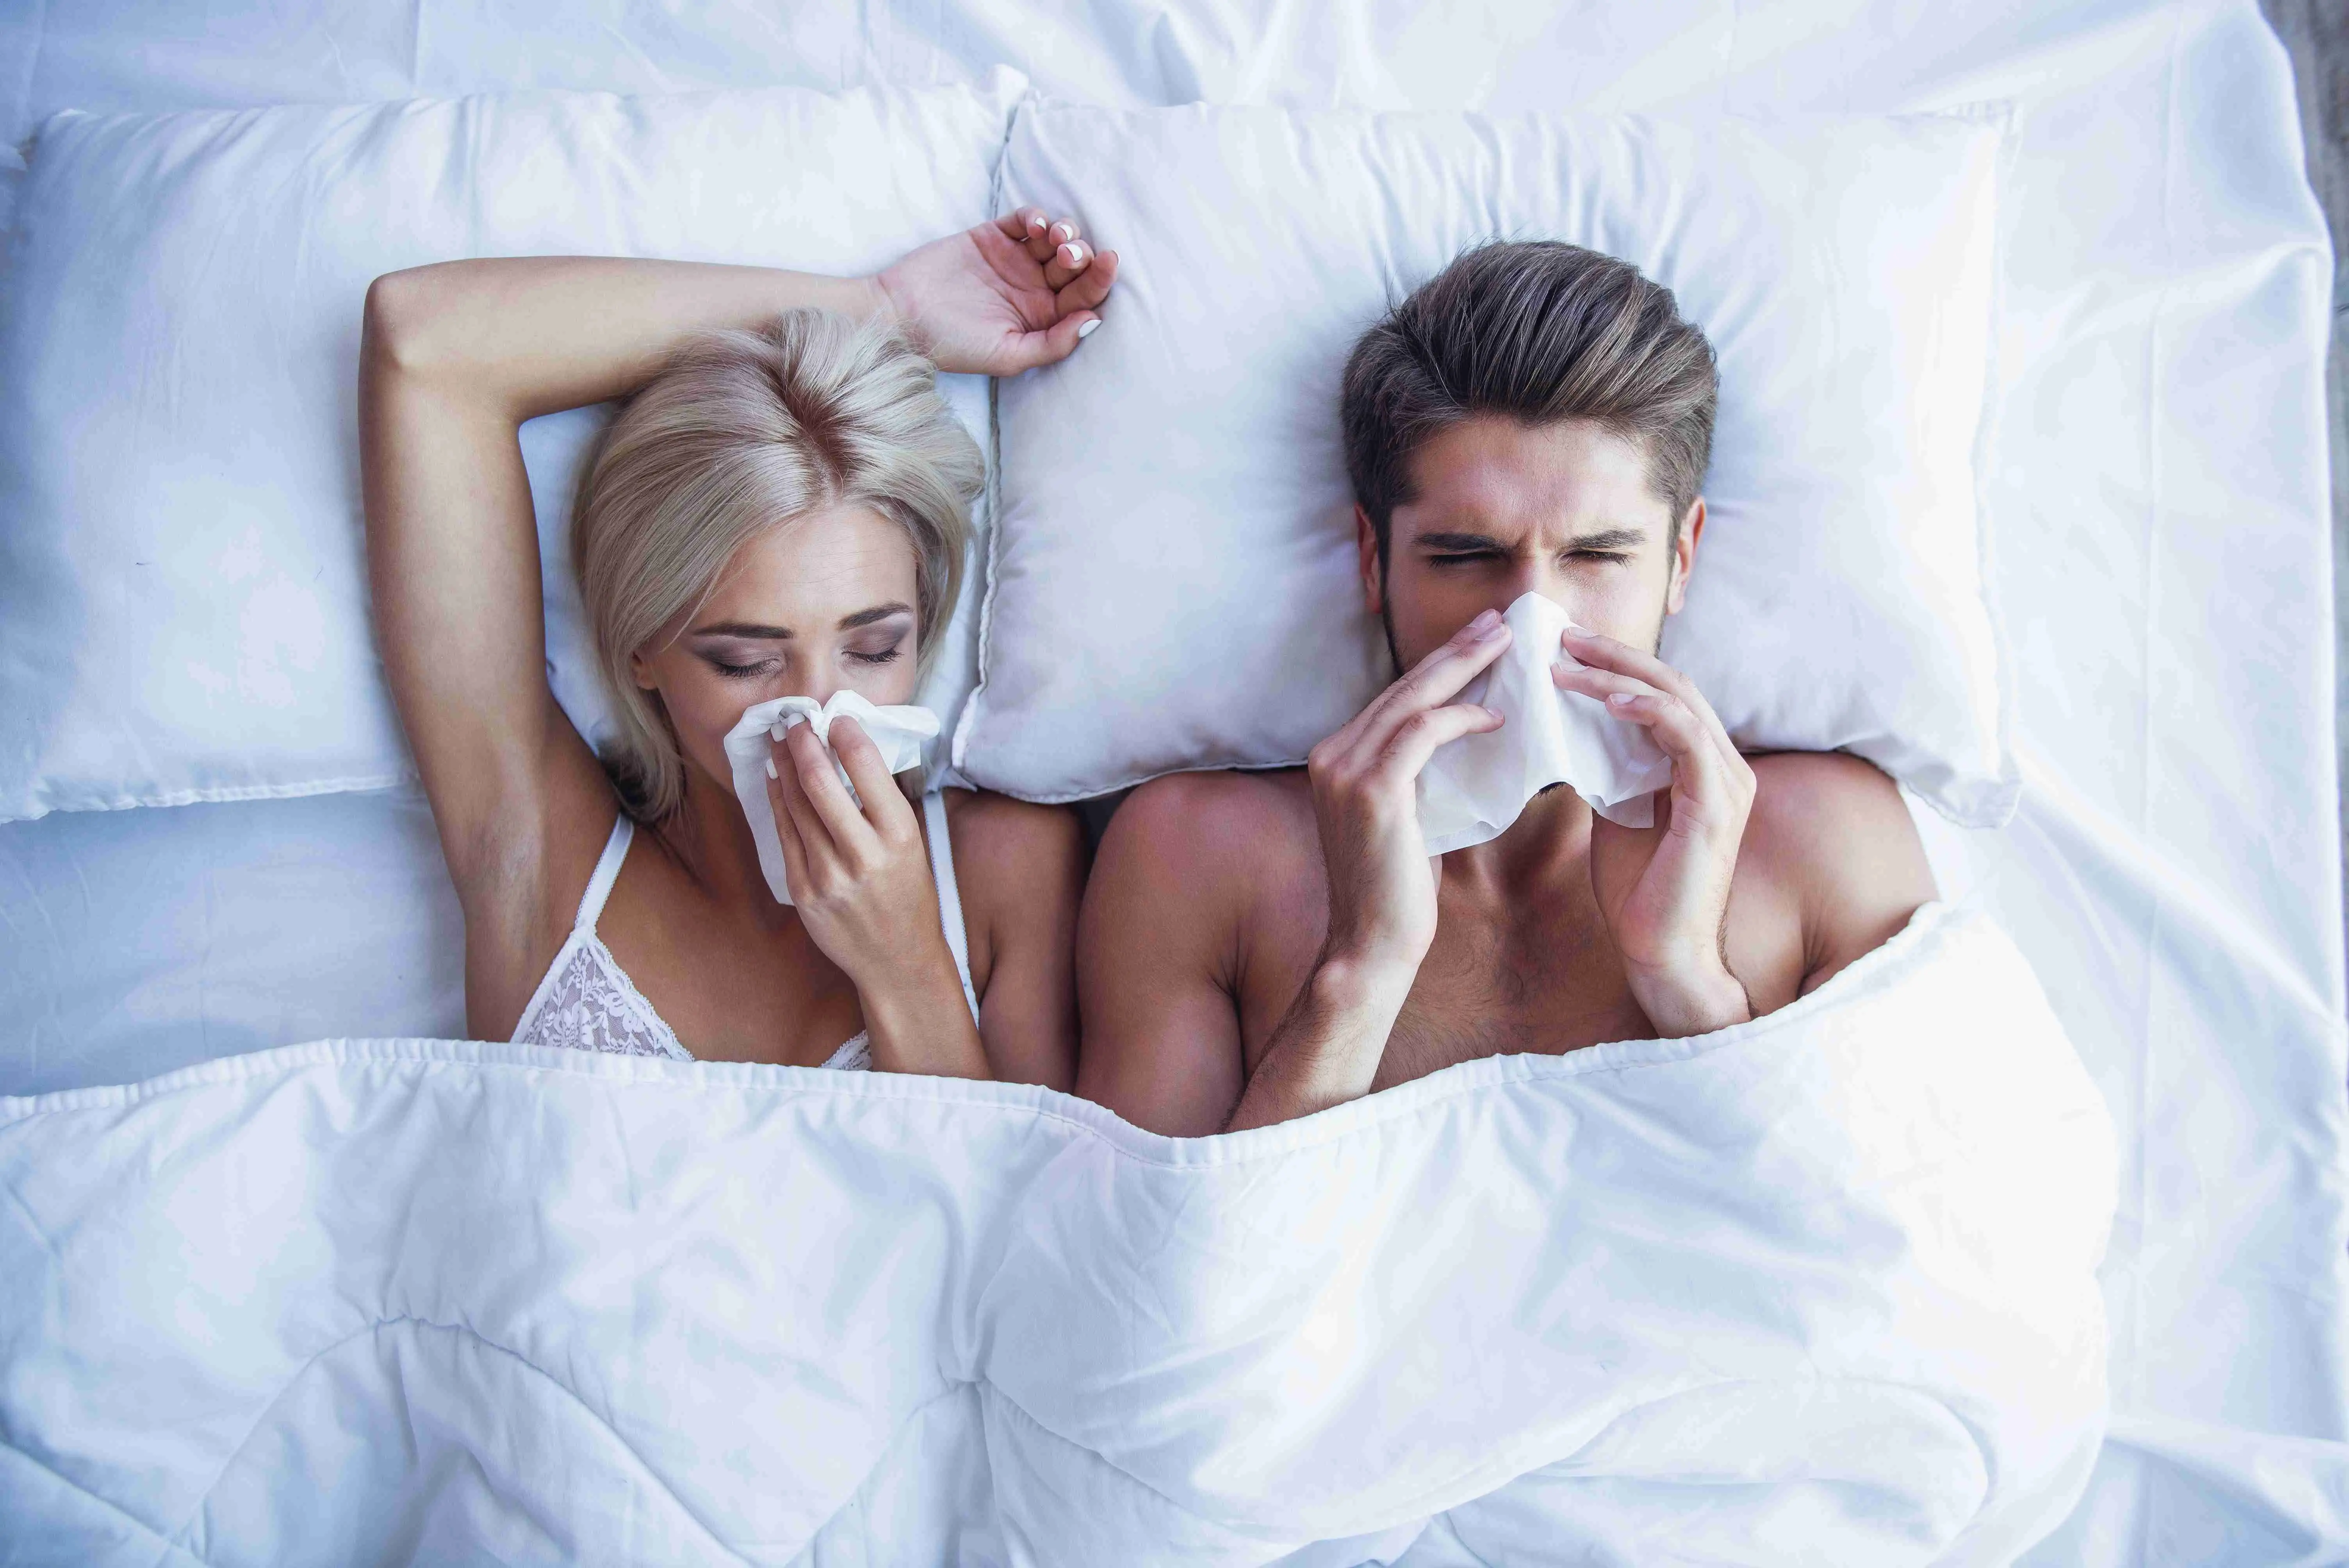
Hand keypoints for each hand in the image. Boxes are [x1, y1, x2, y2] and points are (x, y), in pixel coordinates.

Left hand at [767, 717, 959, 999]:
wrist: (897, 959)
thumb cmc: (909, 895)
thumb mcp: (913, 844)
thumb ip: (883, 803)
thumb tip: (848, 751)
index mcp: (899, 836)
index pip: (866, 767)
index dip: (844, 733)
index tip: (834, 717)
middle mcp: (863, 855)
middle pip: (819, 782)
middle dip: (802, 743)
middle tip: (794, 720)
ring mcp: (828, 875)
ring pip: (794, 804)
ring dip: (784, 765)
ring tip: (780, 741)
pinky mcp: (803, 891)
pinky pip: (784, 833)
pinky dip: (777, 799)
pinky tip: (775, 778)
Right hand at [871, 208, 1117, 376]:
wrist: (902, 314)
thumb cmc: (954, 344)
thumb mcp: (1008, 355)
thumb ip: (1054, 343)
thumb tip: (1095, 321)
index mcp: (1044, 318)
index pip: (1084, 296)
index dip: (1100, 279)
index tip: (1109, 261)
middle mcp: (1034, 288)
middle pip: (1075, 265)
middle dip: (1081, 255)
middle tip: (1068, 255)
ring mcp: (1015, 260)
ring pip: (1055, 239)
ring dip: (1065, 233)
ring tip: (1054, 238)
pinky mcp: (994, 236)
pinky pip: (1025, 220)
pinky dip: (1037, 217)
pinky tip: (1035, 225)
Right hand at [1306, 609, 1510, 967]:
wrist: (1370, 946)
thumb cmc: (1395, 889)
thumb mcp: (1404, 816)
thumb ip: (1415, 773)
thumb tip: (1460, 736)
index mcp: (1335, 757)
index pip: (1394, 698)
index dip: (1439, 664)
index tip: (1479, 639)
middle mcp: (1332, 755)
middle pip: (1403, 687)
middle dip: (1455, 650)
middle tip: (1498, 621)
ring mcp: (1346, 771)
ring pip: (1412, 700)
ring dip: (1462, 667)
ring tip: (1504, 645)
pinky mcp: (1372, 791)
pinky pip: (1422, 734)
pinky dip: (1461, 718)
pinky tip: (1495, 717)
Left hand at [1552, 628, 1755, 1034]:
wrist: (1660, 952)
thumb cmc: (1637, 888)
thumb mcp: (1616, 810)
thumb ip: (1610, 767)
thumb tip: (1572, 726)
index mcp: (1703, 765)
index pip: (1665, 692)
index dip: (1619, 664)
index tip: (1566, 649)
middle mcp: (1725, 765)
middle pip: (1674, 683)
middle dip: (1616, 655)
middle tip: (1563, 637)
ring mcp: (1726, 783)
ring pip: (1678, 699)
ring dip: (1619, 675)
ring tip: (1567, 663)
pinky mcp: (1716, 805)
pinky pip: (1685, 735)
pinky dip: (1646, 710)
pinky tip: (1607, 700)